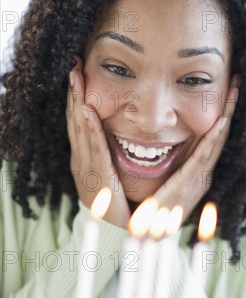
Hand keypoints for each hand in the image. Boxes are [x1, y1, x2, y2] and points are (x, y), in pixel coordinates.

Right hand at [66, 57, 130, 228]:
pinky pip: (92, 146)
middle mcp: (82, 159)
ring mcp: (85, 167)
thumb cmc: (120, 202)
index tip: (79, 74)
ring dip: (77, 102)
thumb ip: (111, 154)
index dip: (78, 98)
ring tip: (75, 78)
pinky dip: (88, 127)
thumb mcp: (112, 173)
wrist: (119, 231)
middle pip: (76, 120)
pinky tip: (86, 109)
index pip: (81, 122)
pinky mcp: (95, 176)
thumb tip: (116, 134)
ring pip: (80, 128)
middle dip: (74, 93)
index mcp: (87, 157)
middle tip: (73, 66)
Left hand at [153, 83, 238, 223]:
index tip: (226, 91)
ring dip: (226, 114)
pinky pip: (204, 156)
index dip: (220, 114)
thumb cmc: (148, 210)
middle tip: (237, 82)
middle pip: (218, 135)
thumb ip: (164, 166)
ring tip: (235, 90)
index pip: (210, 137)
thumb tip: (154, 144)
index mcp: (195, 173)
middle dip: (228, 108)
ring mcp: (199, 179)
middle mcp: (202, 174)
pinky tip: (222, 119)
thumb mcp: (159, 182)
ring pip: (216, 141)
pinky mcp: (190, 184)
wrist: (144, 236)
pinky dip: (214, 137)